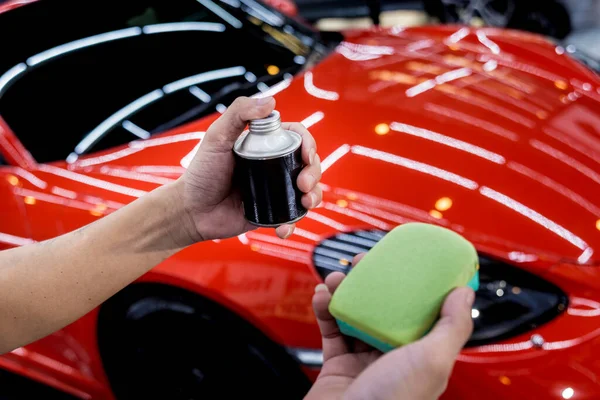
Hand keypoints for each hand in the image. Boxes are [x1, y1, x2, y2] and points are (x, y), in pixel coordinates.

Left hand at [174, 96, 321, 242]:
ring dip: (314, 196)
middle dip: (315, 173)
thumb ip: (238, 113)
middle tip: (303, 184)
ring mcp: (275, 190)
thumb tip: (271, 102)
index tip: (307, 155)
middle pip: (308, 164)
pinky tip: (284, 229)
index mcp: (265, 145)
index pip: (296, 137)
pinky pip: (291, 218)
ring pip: (308, 190)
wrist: (191, 211)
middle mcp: (273, 165)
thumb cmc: (201, 172)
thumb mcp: (216, 137)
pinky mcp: (272, 213)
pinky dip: (293, 224)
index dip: (309, 144)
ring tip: (304, 204)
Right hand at [306, 253, 474, 399]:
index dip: (414, 285)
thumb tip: (465, 294)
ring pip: (356, 315)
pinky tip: (324, 296)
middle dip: (374, 282)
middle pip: (385, 310)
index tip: (406, 263)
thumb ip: (452, 327)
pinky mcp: (338, 365)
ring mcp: (365, 361)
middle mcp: (394, 358)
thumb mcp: (431, 361)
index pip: (422, 314)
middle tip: (364, 262)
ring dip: (345, 291)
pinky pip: (331, 329)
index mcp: (421, 357)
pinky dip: (325, 309)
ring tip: (338, 277)